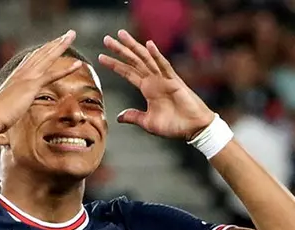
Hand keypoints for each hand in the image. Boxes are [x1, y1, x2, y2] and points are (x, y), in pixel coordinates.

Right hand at [0, 30, 82, 131]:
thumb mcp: (6, 105)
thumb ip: (13, 102)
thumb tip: (13, 107)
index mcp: (16, 76)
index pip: (32, 58)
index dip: (44, 50)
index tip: (53, 43)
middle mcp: (21, 72)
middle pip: (42, 52)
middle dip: (56, 42)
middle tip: (68, 33)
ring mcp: (27, 77)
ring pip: (48, 57)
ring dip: (61, 45)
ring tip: (72, 35)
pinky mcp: (32, 85)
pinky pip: (52, 75)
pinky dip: (66, 69)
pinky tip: (78, 64)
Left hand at [99, 30, 214, 139]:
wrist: (193, 129)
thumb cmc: (174, 125)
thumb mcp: (147, 122)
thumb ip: (134, 116)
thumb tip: (119, 117)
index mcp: (147, 88)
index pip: (127, 73)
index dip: (114, 65)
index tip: (101, 57)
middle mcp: (154, 80)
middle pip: (134, 61)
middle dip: (120, 50)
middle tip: (106, 39)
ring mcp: (164, 78)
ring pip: (145, 59)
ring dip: (133, 46)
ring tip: (121, 35)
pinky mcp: (174, 81)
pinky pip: (164, 66)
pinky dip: (156, 55)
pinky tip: (148, 44)